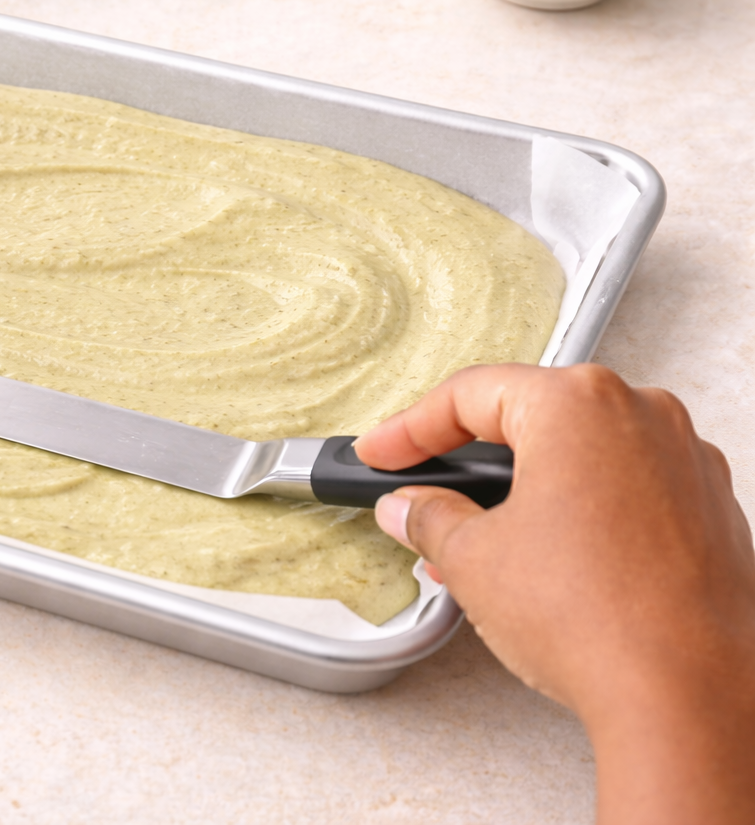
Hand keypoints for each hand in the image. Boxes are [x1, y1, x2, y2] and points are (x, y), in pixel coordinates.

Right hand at [356, 363, 754, 824]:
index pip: (469, 395)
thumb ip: (429, 517)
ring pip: (579, 456)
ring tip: (477, 548)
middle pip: (529, 419)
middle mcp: (642, 415)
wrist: (686, 697)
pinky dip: (578, 513)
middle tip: (422, 495)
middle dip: (469, 465)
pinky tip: (544, 561)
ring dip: (522, 493)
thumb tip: (411, 508)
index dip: (408, 429)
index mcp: (578, 404)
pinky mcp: (711, 511)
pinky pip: (625, 490)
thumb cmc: (597, 619)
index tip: (382, 452)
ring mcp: (686, 462)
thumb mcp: (472, 559)